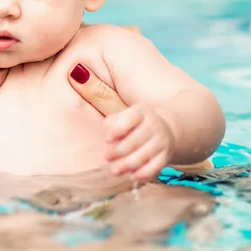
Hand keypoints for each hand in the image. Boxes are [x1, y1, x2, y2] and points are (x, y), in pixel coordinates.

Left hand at [68, 25, 211, 179]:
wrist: (174, 127)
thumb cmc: (136, 119)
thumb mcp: (121, 106)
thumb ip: (100, 95)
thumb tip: (76, 73)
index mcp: (141, 111)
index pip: (131, 118)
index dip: (119, 128)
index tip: (107, 137)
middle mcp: (153, 125)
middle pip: (137, 139)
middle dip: (121, 149)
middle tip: (107, 155)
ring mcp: (161, 142)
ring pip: (146, 154)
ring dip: (130, 163)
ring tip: (114, 170)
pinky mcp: (166, 156)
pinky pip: (157, 166)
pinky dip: (145, 172)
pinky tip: (133, 177)